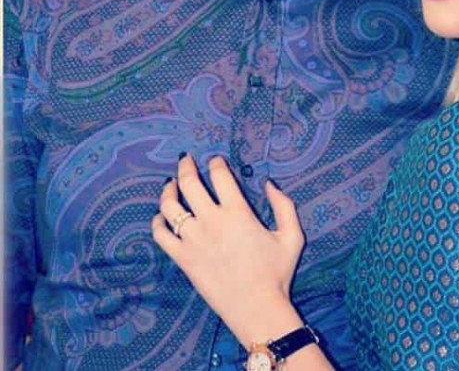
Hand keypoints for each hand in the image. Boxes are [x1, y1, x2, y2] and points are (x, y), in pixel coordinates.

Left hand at [152, 155, 304, 346]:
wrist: (257, 309)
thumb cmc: (277, 273)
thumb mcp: (292, 236)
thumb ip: (284, 205)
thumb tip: (269, 183)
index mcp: (238, 212)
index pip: (219, 176)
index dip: (215, 163)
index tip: (214, 160)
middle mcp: (212, 222)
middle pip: (189, 184)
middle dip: (185, 167)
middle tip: (185, 159)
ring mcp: (194, 241)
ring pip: (170, 207)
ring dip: (168, 191)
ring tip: (170, 184)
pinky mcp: (183, 259)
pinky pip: (161, 236)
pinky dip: (157, 223)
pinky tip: (161, 218)